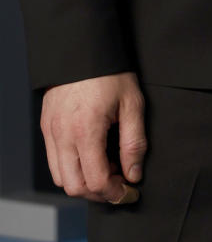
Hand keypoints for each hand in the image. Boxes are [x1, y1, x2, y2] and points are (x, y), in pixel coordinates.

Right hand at [40, 72, 145, 202]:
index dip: (115, 194)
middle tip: (120, 184)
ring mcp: (51, 132)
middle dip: (99, 194)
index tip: (131, 191)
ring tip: (107, 168)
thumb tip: (134, 174)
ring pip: (60, 178)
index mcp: (86, 131)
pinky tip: (91, 156)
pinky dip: (71, 169)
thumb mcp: (132, 104)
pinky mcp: (46, 126)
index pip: (96, 182)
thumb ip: (134, 143)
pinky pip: (54, 161)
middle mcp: (63, 136)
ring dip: (83, 183)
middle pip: (74, 187)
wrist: (83, 47)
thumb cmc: (111, 73)